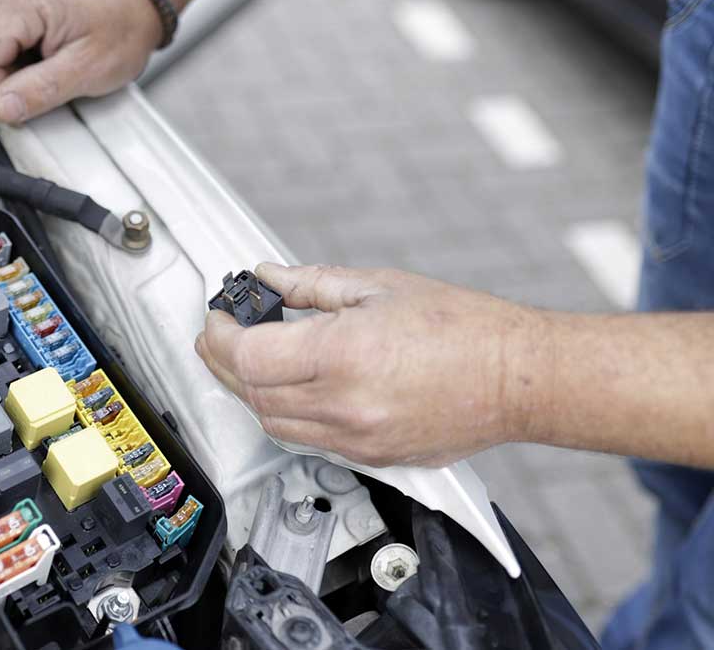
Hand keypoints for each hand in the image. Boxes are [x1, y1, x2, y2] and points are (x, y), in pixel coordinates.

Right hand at [0, 0, 161, 123]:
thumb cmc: (127, 23)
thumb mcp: (88, 68)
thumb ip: (41, 91)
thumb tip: (4, 108)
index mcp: (26, 0)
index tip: (19, 106)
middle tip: (32, 88)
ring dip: (3, 61)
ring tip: (38, 69)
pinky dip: (12, 45)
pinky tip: (37, 53)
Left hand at [195, 263, 551, 466]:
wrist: (519, 379)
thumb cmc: (466, 330)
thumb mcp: (379, 286)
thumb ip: (311, 284)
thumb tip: (269, 278)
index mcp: (343, 355)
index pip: (250, 356)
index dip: (221, 336)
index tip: (217, 319)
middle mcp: (345, 405)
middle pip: (253, 393)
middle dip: (224, 362)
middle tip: (220, 335)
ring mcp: (356, 438)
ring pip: (272, 424)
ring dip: (250, 392)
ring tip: (248, 360)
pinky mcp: (370, 457)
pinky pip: (305, 440)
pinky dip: (283, 414)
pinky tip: (286, 387)